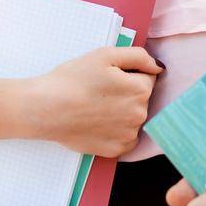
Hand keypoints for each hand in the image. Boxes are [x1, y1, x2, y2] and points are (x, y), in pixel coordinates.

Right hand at [30, 46, 160, 156]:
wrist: (46, 108)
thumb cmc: (73, 78)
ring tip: (96, 107)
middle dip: (127, 93)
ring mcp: (128, 135)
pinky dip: (116, 131)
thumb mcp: (106, 55)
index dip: (128, 74)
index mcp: (140, 90)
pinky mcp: (115, 150)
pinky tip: (98, 123)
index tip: (109, 77)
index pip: (147, 77)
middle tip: (100, 91)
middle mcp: (140, 115)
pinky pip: (125, 137)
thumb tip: (159, 67)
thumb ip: (139, 57)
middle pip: (142, 98)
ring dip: (122, 112)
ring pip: (134, 118)